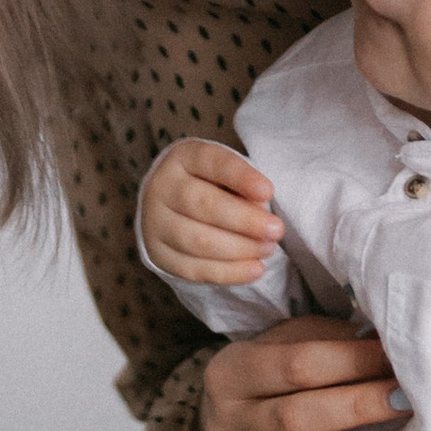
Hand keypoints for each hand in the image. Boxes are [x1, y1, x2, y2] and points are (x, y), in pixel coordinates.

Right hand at [141, 138, 283, 286]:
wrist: (170, 204)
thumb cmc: (211, 185)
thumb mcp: (227, 175)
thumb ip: (244, 188)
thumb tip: (261, 211)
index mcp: (183, 157)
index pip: (212, 163)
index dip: (241, 177)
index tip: (268, 191)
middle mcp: (162, 187)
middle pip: (203, 205)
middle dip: (245, 220)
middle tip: (276, 230)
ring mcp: (155, 222)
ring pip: (197, 241)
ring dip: (239, 249)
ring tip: (267, 249)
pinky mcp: (158, 254)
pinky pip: (193, 269)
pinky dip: (228, 272)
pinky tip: (254, 269)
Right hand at [200, 316, 408, 430]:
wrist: (236, 428)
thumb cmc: (277, 377)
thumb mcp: (289, 343)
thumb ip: (331, 340)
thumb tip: (384, 345)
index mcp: (230, 374)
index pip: (297, 364)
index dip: (353, 360)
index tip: (396, 356)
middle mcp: (227, 427)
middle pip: (295, 417)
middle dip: (359, 406)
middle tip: (406, 396)